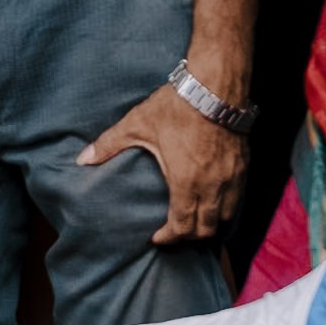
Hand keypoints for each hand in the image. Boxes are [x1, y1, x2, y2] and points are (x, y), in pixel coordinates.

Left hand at [79, 82, 247, 244]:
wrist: (215, 87)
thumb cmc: (176, 107)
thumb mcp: (137, 124)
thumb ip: (110, 144)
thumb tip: (82, 159)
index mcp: (185, 182)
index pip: (182, 226)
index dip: (169, 237)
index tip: (157, 237)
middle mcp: (212, 187)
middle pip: (206, 229)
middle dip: (188, 236)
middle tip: (173, 232)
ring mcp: (231, 178)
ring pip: (225, 217)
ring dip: (209, 224)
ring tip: (193, 220)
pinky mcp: (242, 167)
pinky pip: (237, 199)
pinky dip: (225, 208)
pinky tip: (212, 201)